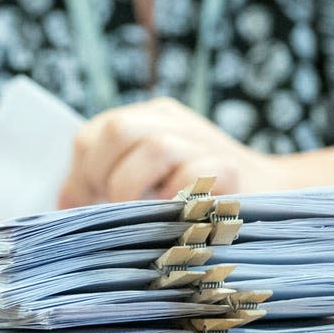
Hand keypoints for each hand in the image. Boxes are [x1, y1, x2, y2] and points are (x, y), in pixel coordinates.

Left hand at [58, 97, 277, 207]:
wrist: (269, 193)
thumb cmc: (196, 194)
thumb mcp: (148, 178)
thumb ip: (108, 179)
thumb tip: (64, 203)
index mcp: (151, 117)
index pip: (95, 133)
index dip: (80, 173)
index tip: (80, 206)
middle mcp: (174, 121)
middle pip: (119, 130)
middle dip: (102, 177)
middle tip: (112, 208)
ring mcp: (205, 141)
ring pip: (155, 146)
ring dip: (135, 188)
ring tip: (140, 213)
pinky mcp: (232, 168)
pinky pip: (192, 177)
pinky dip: (175, 200)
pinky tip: (175, 215)